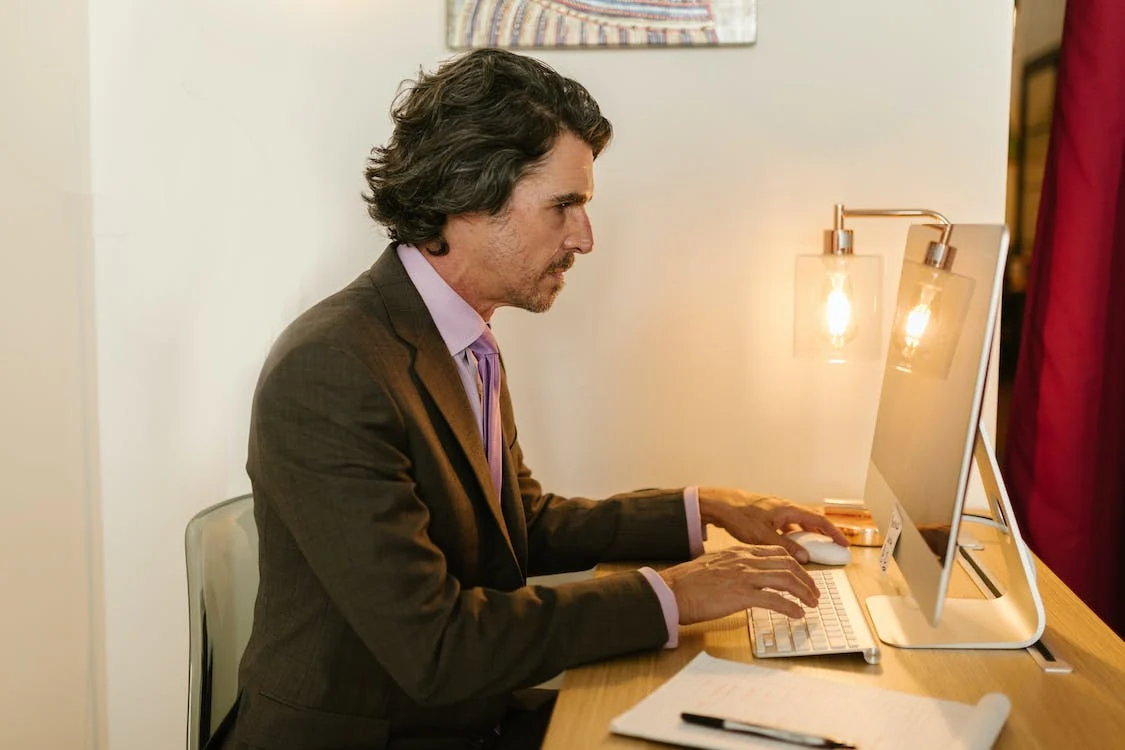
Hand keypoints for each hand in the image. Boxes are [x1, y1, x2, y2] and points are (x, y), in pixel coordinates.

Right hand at [658, 546, 818, 624]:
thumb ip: (733, 567)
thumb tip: (746, 578)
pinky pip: (775, 600)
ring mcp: (744, 576)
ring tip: (812, 604)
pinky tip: (797, 614)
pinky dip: (790, 607)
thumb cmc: (688, 582)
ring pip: (786, 579)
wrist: (672, 590)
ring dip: (804, 593)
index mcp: (739, 552)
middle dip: (806, 579)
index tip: (803, 577)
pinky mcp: (741, 595)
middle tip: (814, 592)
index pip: (777, 552)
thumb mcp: (714, 565)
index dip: (795, 565)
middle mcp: (745, 560)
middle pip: (788, 564)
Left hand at [698, 487, 849, 563]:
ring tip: (813, 550)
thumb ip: (786, 547)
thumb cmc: (740, 516)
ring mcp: (776, 510)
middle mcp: (785, 507)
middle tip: (832, 548)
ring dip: (808, 535)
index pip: (820, 521)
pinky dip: (793, 534)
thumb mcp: (764, 536)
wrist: (720, 504)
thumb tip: (805, 558)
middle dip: (824, 534)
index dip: (834, 533)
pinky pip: (787, 524)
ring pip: (799, 523)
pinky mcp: (768, 514)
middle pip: (812, 520)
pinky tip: (789, 545)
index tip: (844, 545)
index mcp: (789, 510)